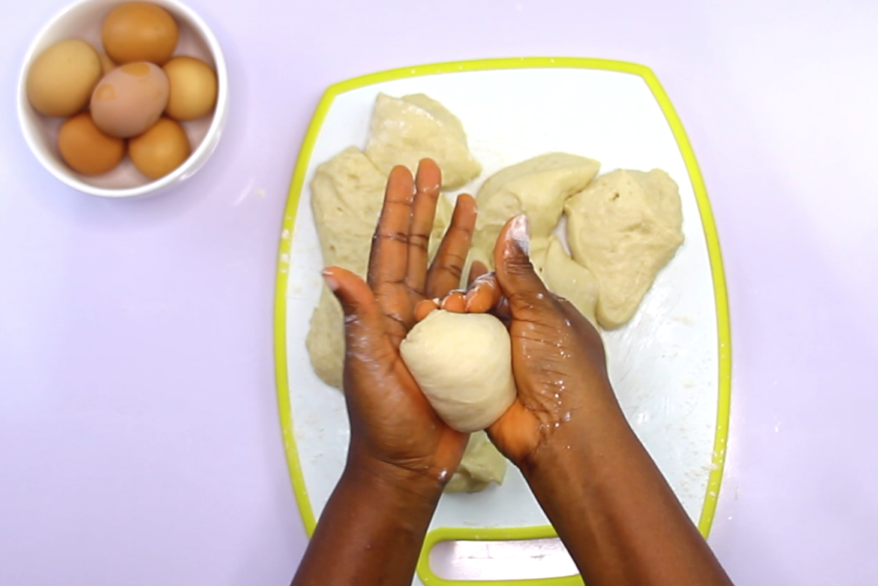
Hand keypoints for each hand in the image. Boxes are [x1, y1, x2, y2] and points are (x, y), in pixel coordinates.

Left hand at [323, 159, 475, 486]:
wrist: (410, 465)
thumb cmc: (382, 421)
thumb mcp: (367, 365)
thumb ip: (358, 317)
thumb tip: (332, 271)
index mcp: (384, 311)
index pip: (391, 247)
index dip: (398, 208)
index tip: (404, 172)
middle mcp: (408, 312)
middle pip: (420, 248)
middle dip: (427, 207)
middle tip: (436, 168)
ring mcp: (435, 329)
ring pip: (448, 270)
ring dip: (458, 236)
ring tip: (471, 202)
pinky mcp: (460, 348)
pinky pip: (472, 305)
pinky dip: (481, 279)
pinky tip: (491, 260)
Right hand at [415, 215, 626, 468]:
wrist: (559, 434)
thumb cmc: (564, 372)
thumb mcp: (542, 313)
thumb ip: (519, 271)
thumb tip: (516, 220)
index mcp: (544, 315)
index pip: (506, 286)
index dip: (484, 287)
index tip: (475, 299)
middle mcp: (522, 337)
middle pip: (481, 308)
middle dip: (462, 304)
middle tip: (452, 310)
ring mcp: (501, 364)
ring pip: (466, 334)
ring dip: (448, 326)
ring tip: (430, 321)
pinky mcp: (482, 388)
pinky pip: (457, 364)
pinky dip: (442, 354)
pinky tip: (424, 344)